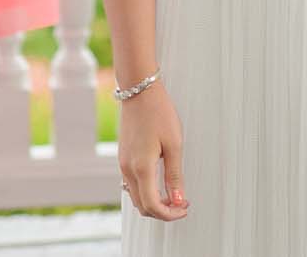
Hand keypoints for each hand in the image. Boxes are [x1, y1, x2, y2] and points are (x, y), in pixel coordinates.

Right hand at [116, 80, 187, 221]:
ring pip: (136, 197)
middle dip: (163, 211)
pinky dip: (146, 192)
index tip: (184, 208)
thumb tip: (177, 199)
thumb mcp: (174, 144)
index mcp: (141, 168)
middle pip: (142, 206)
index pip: (152, 205)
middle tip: (181, 204)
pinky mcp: (123, 159)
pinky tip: (160, 185)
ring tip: (173, 195)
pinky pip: (132, 185)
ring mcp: (123, 165)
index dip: (169, 213)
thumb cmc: (158, 113)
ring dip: (154, 203)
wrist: (139, 93)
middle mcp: (128, 170)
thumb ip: (174, 175)